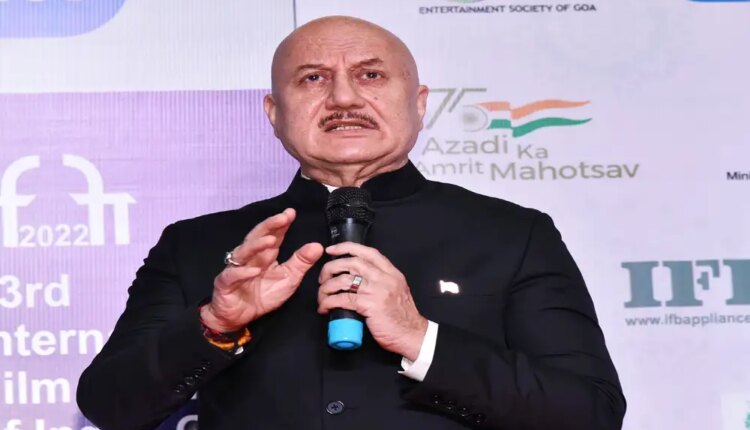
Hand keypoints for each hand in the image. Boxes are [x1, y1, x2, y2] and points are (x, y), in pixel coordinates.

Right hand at [201, 208, 323, 331]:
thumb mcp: (288, 279)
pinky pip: (233, 275)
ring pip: (244, 252)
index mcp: (266, 254)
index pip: (274, 235)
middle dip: (269, 226)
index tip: (291, 213)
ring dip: (256, 246)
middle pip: (257, 237)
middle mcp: (250, 257)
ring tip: (270, 240)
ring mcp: (236, 268)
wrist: (239, 317)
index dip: (281, 224)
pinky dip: (243, 272)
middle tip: (282, 218)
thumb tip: (318, 246)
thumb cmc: (263, 295)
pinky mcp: (225, 283)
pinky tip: (254, 271)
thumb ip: (301, 262)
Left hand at [317, 242, 427, 360]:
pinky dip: (329, 302)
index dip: (346, 248)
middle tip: (323, 277)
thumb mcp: (397, 289)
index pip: (367, 252)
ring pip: (344, 280)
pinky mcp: (368, 306)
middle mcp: (384, 278)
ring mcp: (376, 291)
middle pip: (352, 263)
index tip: (332, 250)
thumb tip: (360, 276)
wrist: (411, 334)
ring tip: (322, 295)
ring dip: (327, 287)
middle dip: (331, 268)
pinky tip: (325, 307)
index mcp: (391, 272)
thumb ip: (382, 280)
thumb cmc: (403, 316)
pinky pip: (342, 299)